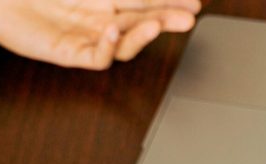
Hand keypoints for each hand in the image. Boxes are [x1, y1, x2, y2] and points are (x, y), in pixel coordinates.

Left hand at [0, 0, 201, 69]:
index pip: (144, 0)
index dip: (169, 0)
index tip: (193, 1)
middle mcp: (101, 17)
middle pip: (143, 20)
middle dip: (168, 17)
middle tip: (189, 15)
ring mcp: (88, 36)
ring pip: (127, 41)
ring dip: (145, 33)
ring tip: (159, 24)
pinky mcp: (72, 53)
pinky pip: (99, 56)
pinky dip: (109, 45)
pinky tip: (113, 29)